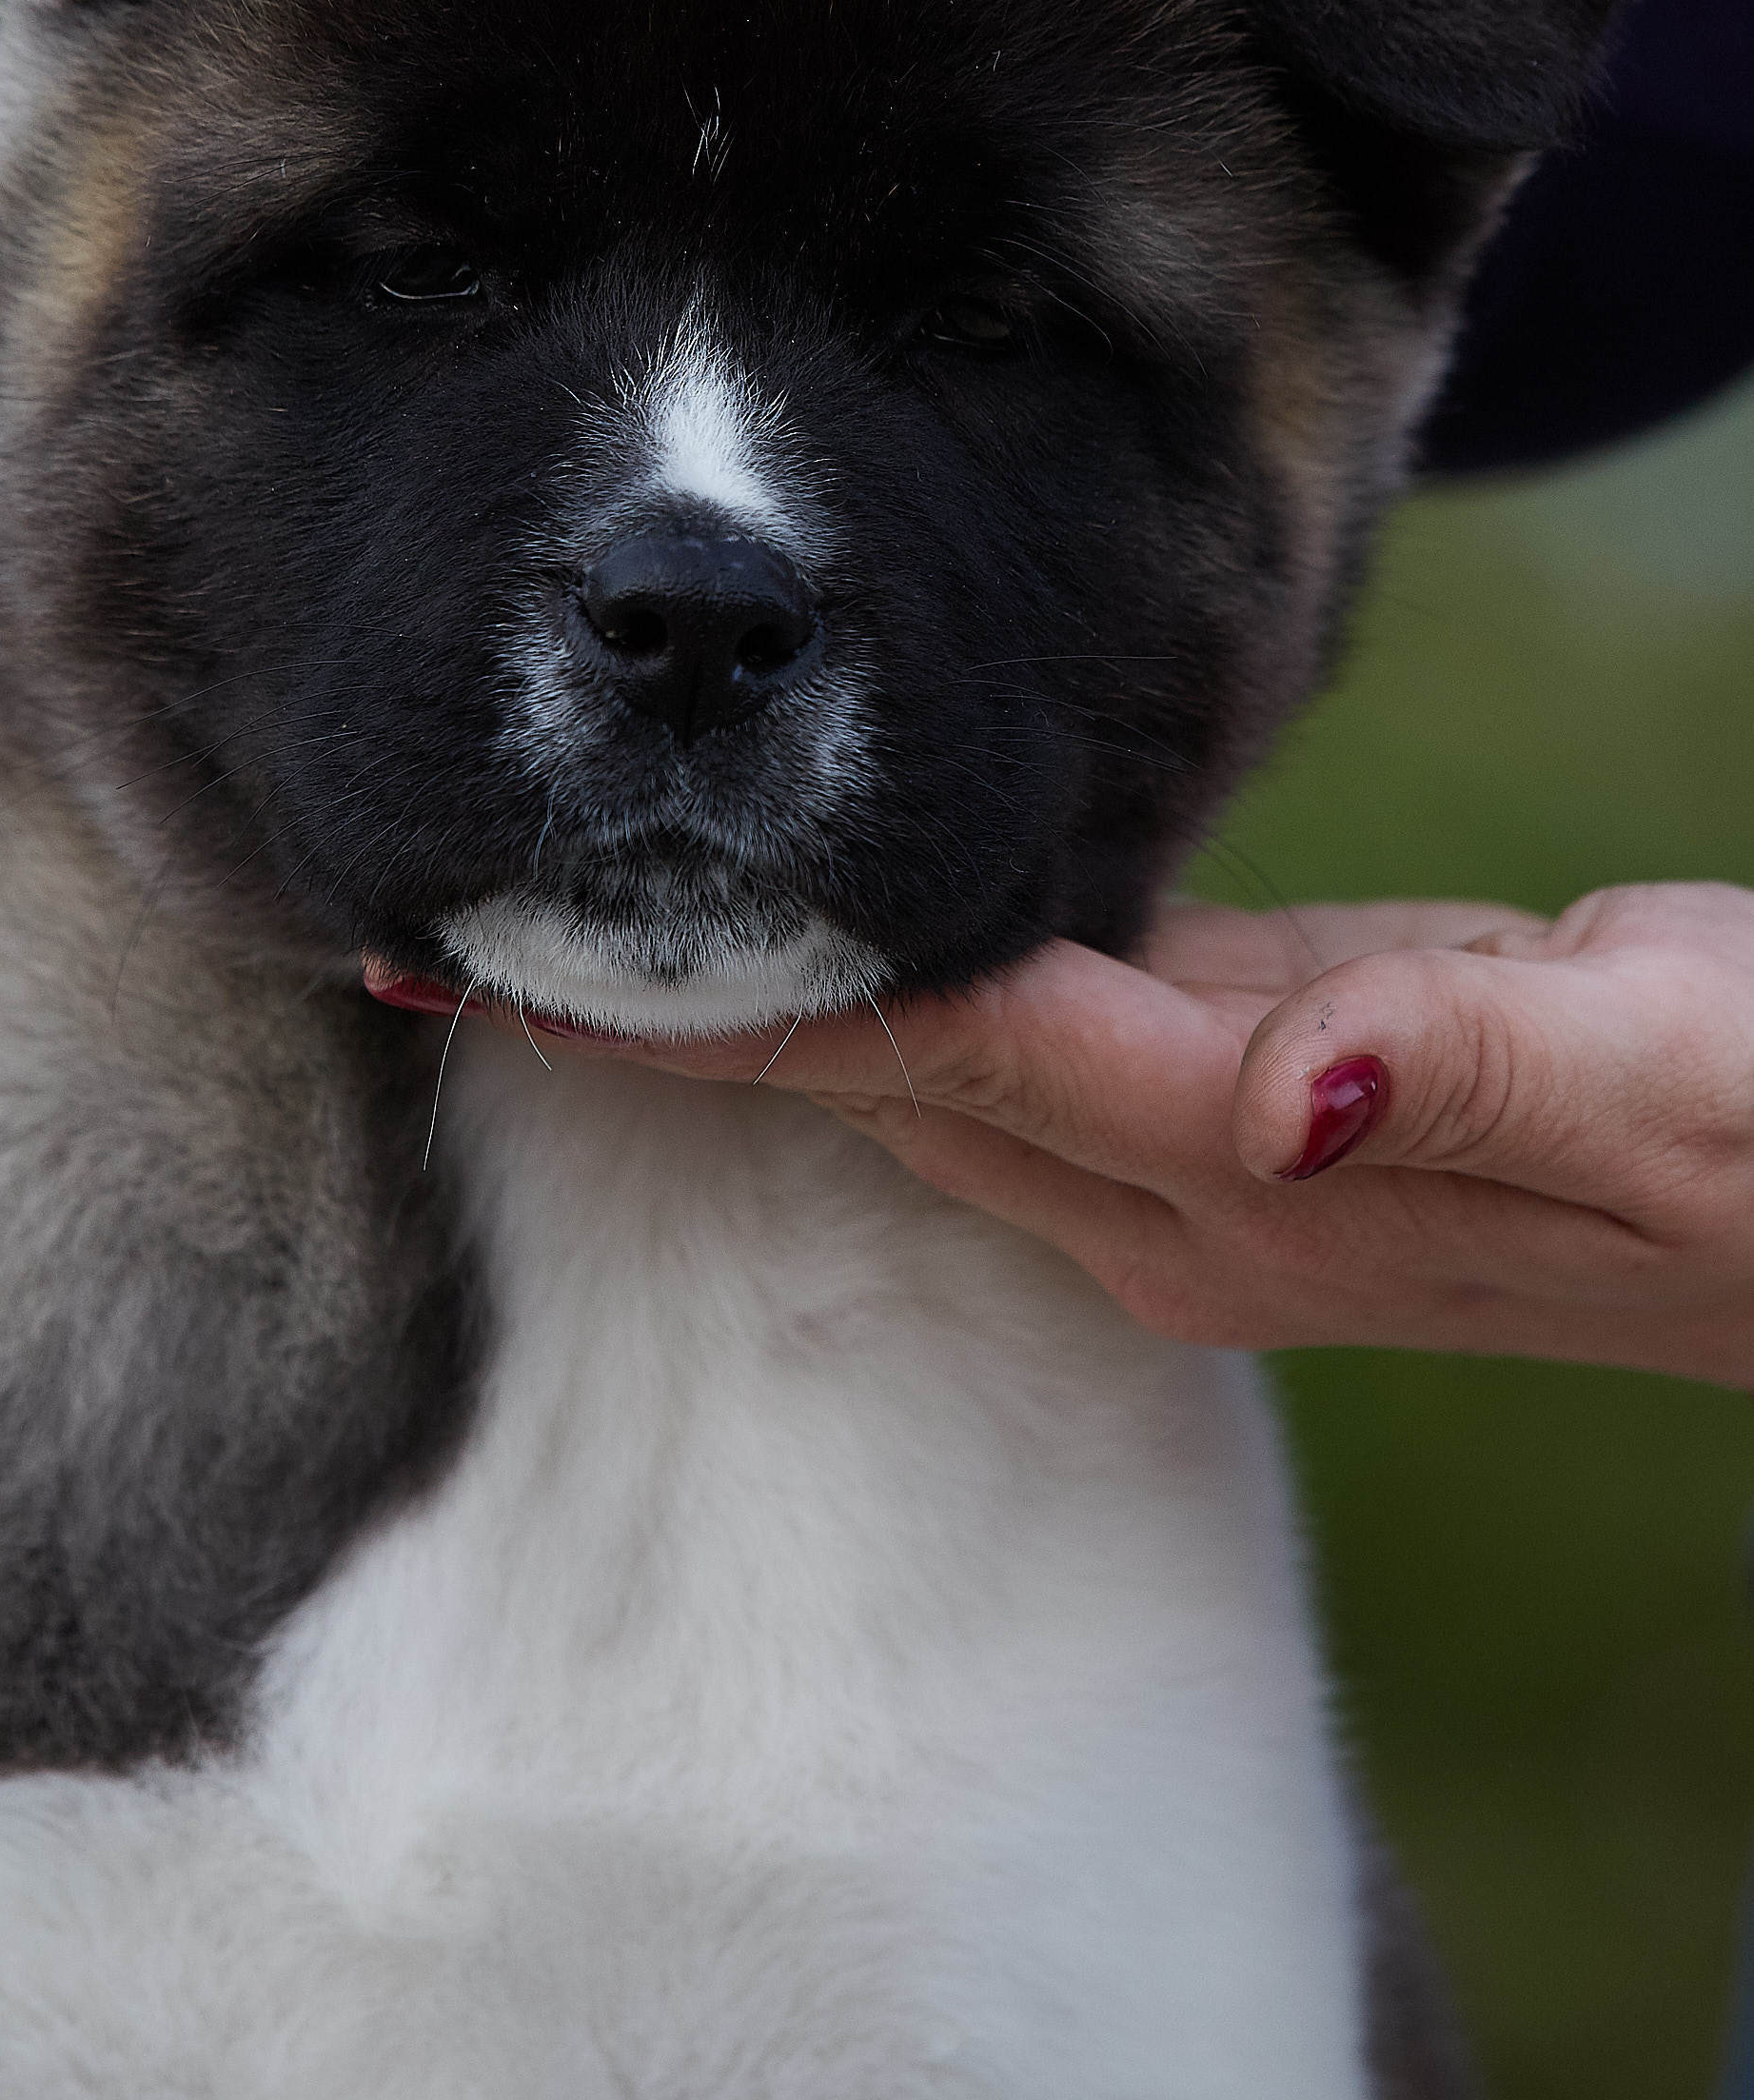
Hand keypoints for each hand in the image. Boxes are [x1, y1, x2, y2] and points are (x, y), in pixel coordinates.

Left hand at [526, 885, 1753, 1383]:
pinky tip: (838, 911)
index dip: (750, 1009)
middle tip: (464, 931)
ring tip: (589, 915)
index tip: (543, 971)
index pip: (955, 1061)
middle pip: (891, 1084)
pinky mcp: (1274, 1076)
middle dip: (687, 1024)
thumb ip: (1460, 1080)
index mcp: (1257, 1178)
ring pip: (945, 1053)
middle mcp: (1197, 1188)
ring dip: (771, 996)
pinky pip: (1045, 1018)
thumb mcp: (1664, 1098)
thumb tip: (1278, 1094)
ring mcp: (1224, 1143)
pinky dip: (917, 965)